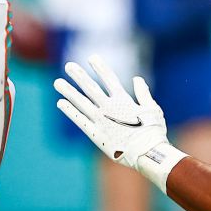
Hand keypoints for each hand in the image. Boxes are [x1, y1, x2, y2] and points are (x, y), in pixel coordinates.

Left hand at [55, 55, 172, 171]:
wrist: (147, 153)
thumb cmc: (153, 132)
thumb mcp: (152, 109)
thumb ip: (143, 93)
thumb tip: (137, 79)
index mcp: (124, 101)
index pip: (109, 79)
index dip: (100, 67)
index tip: (92, 57)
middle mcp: (109, 108)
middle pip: (91, 88)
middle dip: (79, 76)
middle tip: (68, 66)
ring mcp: (101, 121)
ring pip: (81, 102)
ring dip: (69, 91)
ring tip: (57, 82)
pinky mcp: (96, 134)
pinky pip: (80, 121)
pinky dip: (70, 111)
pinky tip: (60, 103)